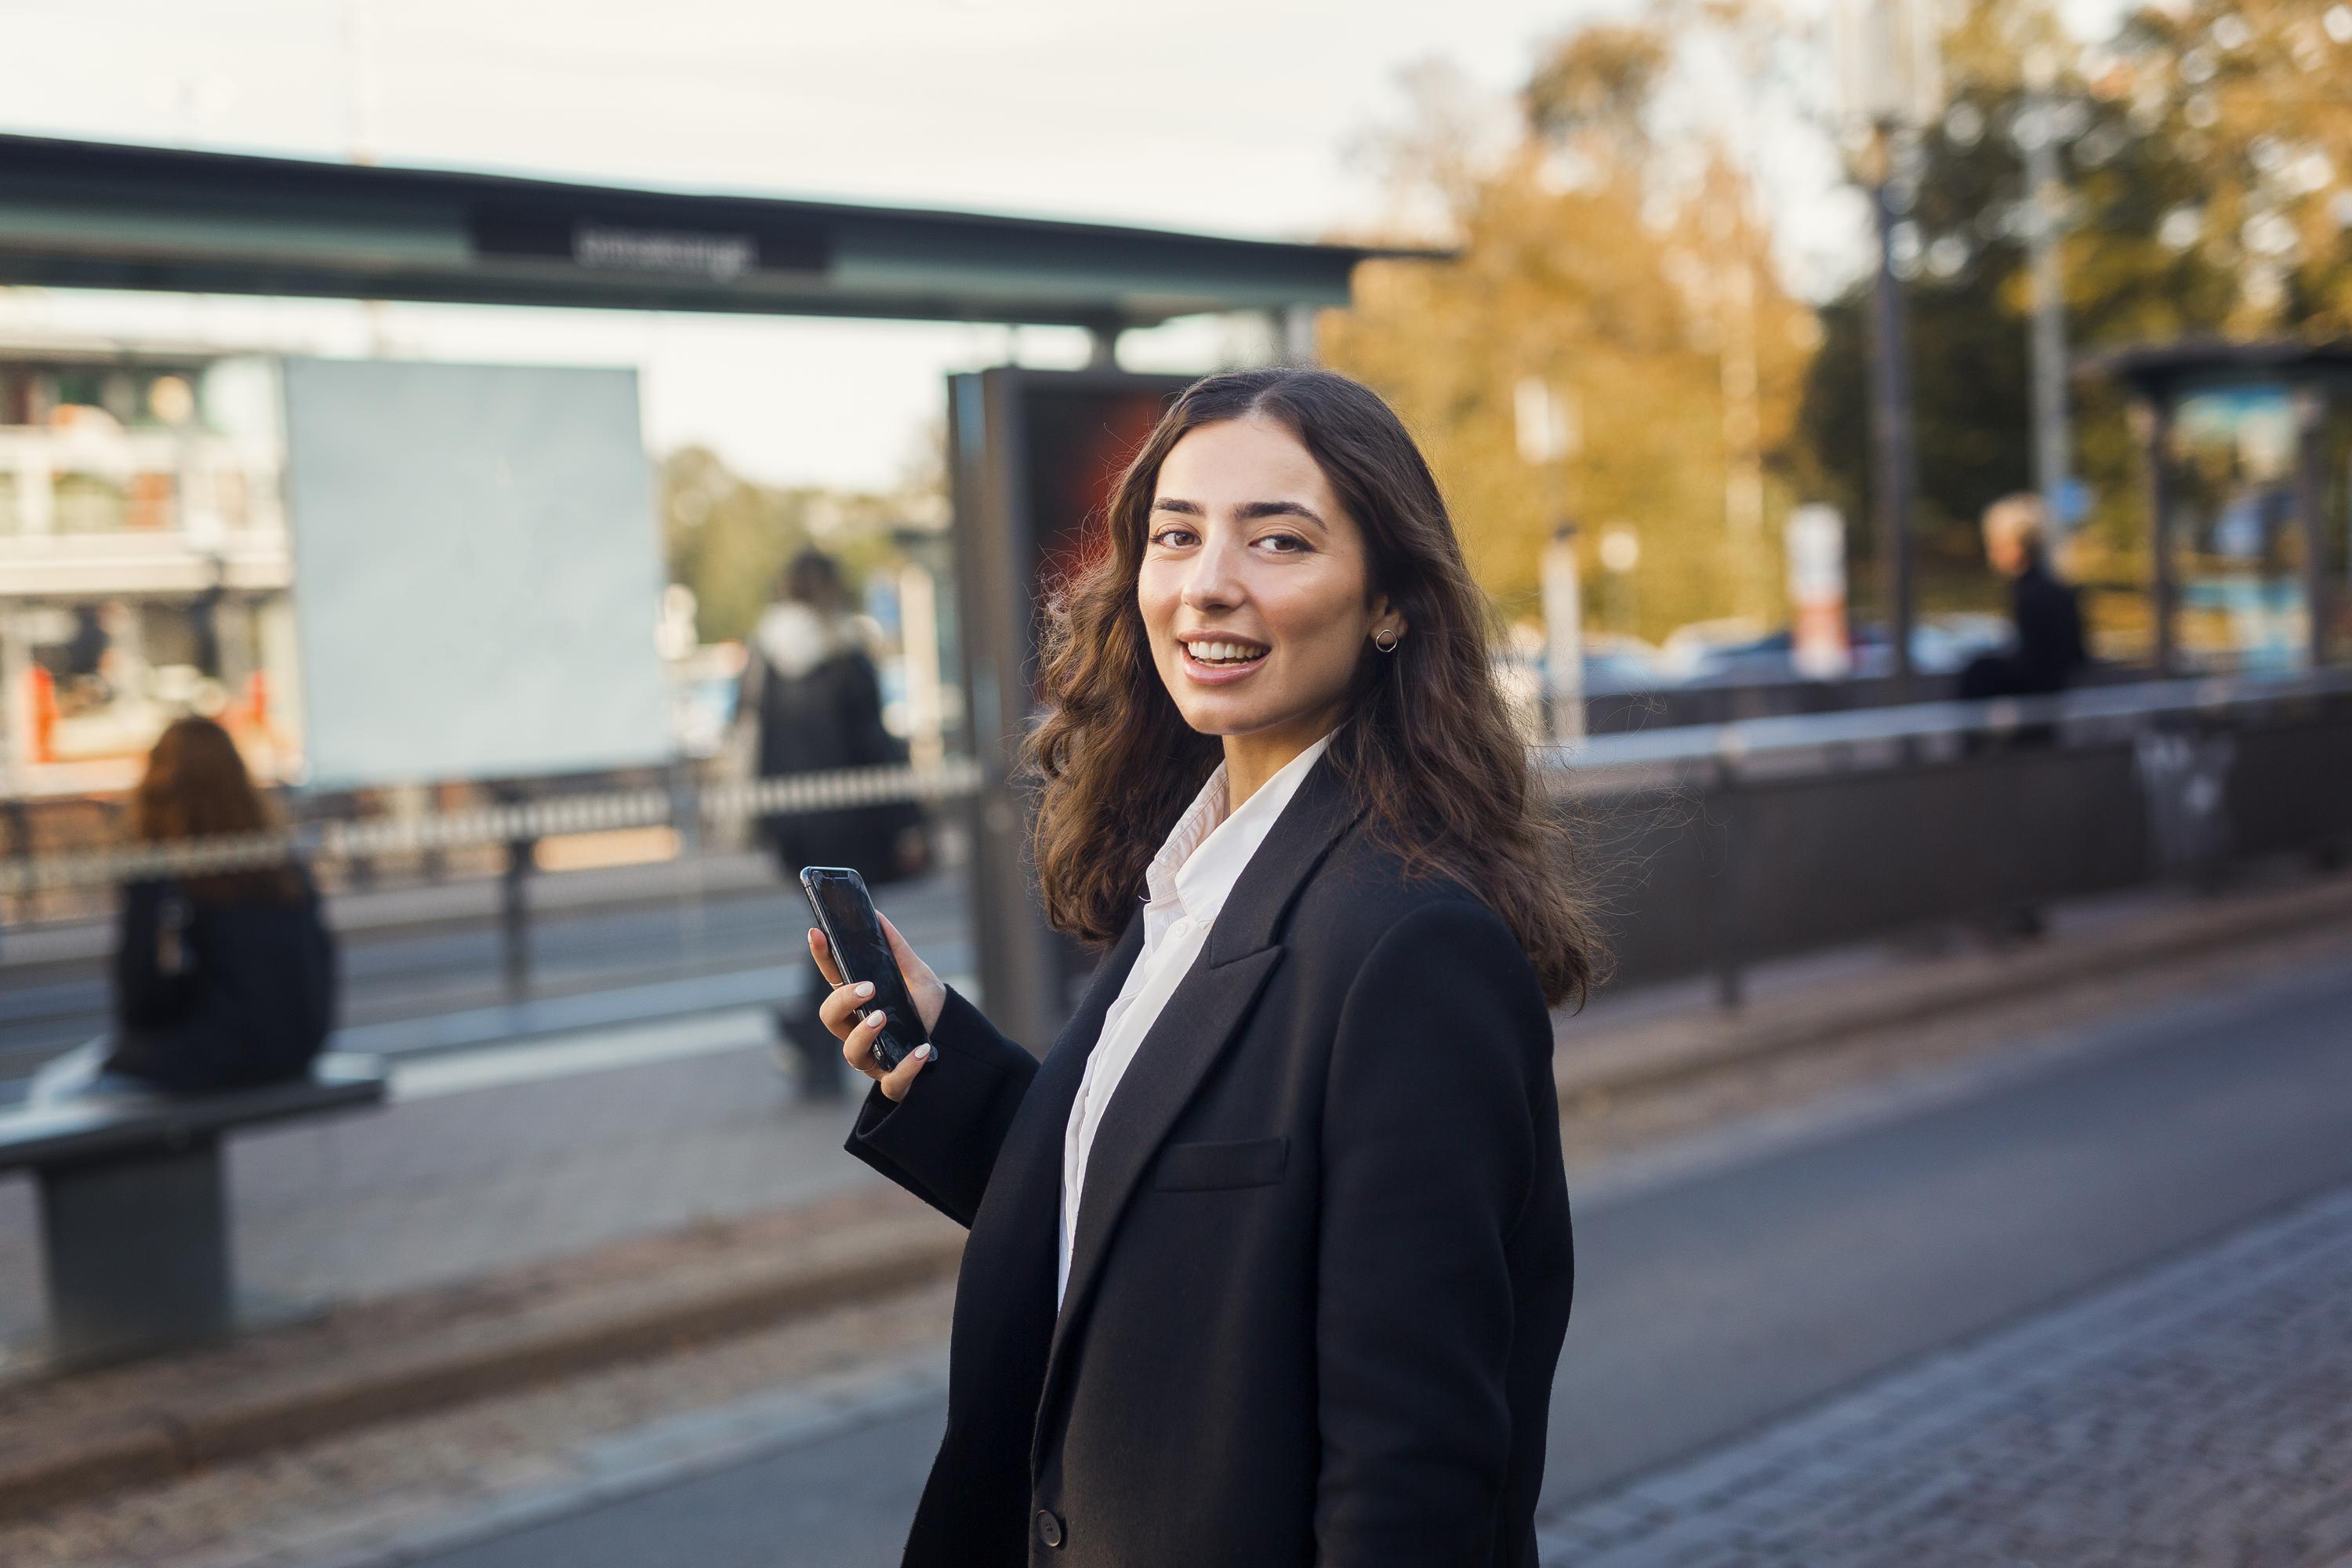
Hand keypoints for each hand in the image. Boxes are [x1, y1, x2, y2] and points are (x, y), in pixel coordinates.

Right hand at [809, 912, 943, 1101]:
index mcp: (861, 1004)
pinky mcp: (896, 1084)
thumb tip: (878, 916)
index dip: (822, 957)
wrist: (961, 1048)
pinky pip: (893, 1083)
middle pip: (831, 1018)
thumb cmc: (932, 1012)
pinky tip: (922, 1052)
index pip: (833, 979)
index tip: (818, 933)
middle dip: (843, 1000)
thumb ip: (897, 950)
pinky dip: (906, 1068)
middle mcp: (860, 1033)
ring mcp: (875, 1060)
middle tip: (867, 987)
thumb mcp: (919, 976)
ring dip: (863, 1035)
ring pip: (851, 1053)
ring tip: (882, 1017)